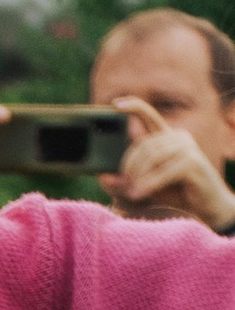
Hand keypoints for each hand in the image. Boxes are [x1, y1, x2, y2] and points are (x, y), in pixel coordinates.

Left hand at [105, 99, 234, 230]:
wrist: (205, 204)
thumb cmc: (175, 192)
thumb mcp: (146, 185)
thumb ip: (125, 182)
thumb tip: (103, 178)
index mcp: (166, 136)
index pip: (149, 115)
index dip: (133, 107)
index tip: (115, 105)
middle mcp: (178, 136)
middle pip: (143, 145)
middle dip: (129, 167)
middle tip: (124, 186)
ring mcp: (187, 147)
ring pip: (152, 157)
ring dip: (138, 178)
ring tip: (133, 193)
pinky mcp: (192, 162)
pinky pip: (163, 172)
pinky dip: (149, 184)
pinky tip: (139, 194)